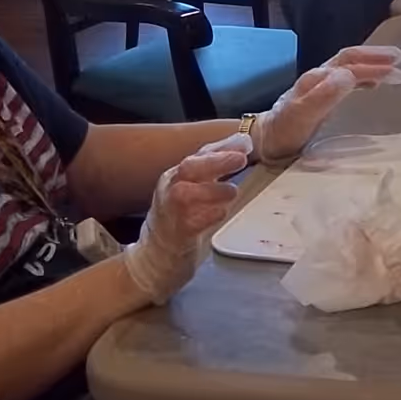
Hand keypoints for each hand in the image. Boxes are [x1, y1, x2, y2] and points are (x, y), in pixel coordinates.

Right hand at [121, 133, 249, 303]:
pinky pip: (189, 223)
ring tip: (232, 191)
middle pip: (189, 167)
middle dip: (216, 160)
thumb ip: (214, 171)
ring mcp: (170, 212)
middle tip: (241, 159)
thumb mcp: (193, 191)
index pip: (200, 155)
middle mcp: (170, 189)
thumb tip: (242, 147)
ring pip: (185, 194)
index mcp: (176, 177)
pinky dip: (206, 216)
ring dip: (211, 190)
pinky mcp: (175, 235)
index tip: (245, 142)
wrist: (155, 257)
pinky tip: (220, 214)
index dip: (223, 147)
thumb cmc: (179, 221)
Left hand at [252, 46, 400, 164]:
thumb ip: (323, 97)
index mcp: (316, 80)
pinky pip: (344, 80)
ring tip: (393, 68)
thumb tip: (348, 76)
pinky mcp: (319, 97)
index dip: (374, 67)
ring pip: (347, 67)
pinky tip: (373, 84)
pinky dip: (361, 78)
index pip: (349, 66)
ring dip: (370, 65)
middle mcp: (317, 78)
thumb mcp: (302, 117)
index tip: (398, 72)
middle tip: (399, 57)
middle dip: (374, 57)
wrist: (265, 141)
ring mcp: (318, 86)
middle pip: (348, 59)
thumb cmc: (285, 132)